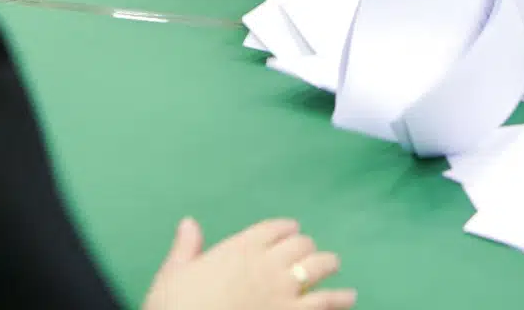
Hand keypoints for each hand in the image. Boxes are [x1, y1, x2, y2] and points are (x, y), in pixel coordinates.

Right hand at [144, 217, 354, 309]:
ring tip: (333, 265)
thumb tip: (188, 223)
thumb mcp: (173, 275)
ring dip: (327, 264)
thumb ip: (186, 248)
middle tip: (309, 254)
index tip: (291, 232)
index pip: (274, 228)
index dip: (286, 229)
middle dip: (306, 248)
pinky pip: (327, 302)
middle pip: (301, 245)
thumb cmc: (176, 307)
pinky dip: (340, 298)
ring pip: (318, 266)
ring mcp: (285, 289)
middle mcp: (268, 262)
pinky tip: (349, 297)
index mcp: (241, 248)